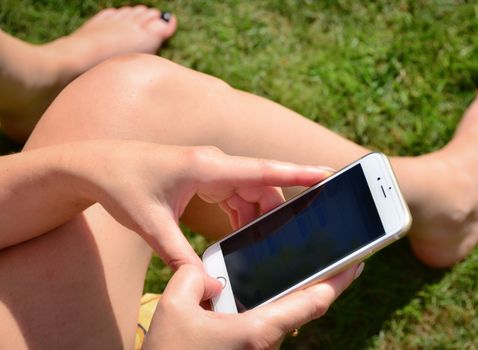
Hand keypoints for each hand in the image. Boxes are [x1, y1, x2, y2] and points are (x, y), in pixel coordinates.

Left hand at [69, 141, 329, 295]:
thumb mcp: (150, 225)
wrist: (97, 165)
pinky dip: (242, 213)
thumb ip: (179, 257)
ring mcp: (210, 168)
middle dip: (277, 212)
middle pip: (262, 186)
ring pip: (250, 190)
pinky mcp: (204, 175)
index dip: (298, 172)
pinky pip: (235, 193)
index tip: (328, 175)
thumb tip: (206, 285)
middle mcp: (214, 163)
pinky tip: (239, 232)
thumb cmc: (123, 186)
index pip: (262, 169)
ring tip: (263, 242)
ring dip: (258, 215)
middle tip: (292, 237)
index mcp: (206, 167)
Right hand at [143, 263, 363, 349]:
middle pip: (300, 307)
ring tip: (284, 263)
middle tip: (327, 254)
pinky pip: (264, 325)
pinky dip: (265, 305)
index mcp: (258, 331)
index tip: (358, 263)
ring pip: (279, 317)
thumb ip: (194, 276)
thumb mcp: (174, 306)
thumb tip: (210, 277)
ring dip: (283, 293)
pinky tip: (249, 290)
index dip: (339, 281)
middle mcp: (265, 345)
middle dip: (314, 281)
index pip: (312, 303)